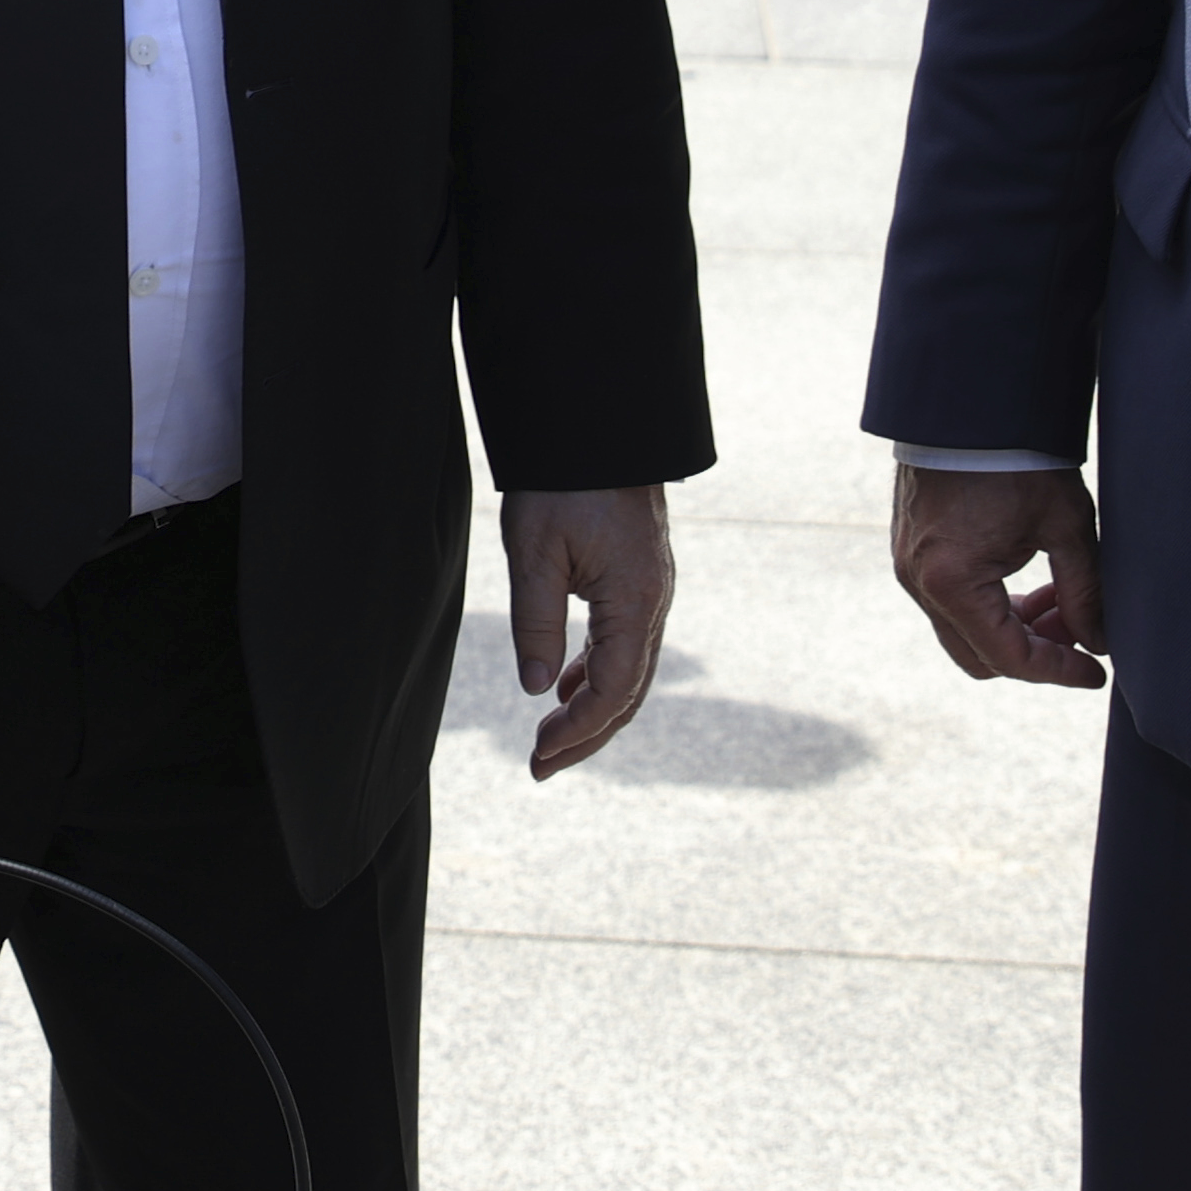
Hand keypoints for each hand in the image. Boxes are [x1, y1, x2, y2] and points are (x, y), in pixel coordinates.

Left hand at [502, 485, 673, 777]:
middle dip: (587, 735)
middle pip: (630, 692)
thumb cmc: (561, 481)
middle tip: (540, 767)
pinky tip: (568, 686)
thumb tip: (538, 690)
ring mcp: (653, 590)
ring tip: (549, 740)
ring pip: (631, 671)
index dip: (578, 731)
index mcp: (636, 601)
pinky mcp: (641, 578)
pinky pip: (626, 642)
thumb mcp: (534, 552)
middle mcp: (655, 602)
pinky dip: (598, 673)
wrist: (596, 423)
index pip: (614, 690)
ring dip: (593, 709)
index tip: (538, 755)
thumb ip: (536, 623)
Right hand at [892, 462, 1106, 689]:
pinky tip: (1027, 577)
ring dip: (1013, 628)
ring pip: (964, 631)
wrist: (968, 399)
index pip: (1010, 659)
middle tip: (1078, 629)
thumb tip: (1097, 642)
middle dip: (1035, 653)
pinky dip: (990, 605)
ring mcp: (908, 566)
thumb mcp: (1065, 526)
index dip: (1059, 672)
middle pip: (980, 658)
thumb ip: (1084, 593)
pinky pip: (950, 601)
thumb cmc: (1016, 456)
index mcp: (952, 582)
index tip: (1096, 673)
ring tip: (1059, 597)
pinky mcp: (910, 548)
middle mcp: (919, 582)